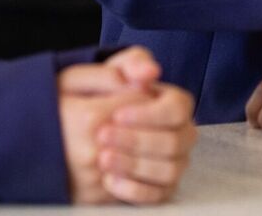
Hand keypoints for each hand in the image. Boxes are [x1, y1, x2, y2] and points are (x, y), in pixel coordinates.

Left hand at [58, 51, 198, 204]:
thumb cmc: (100, 95)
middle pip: (175, 141)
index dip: (150, 114)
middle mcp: (181, 134)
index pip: (178, 108)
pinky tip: (109, 180)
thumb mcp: (110, 72)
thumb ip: (131, 65)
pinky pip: (158, 196)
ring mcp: (174, 163)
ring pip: (168, 170)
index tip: (117, 115)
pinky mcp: (161, 189)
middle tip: (103, 137)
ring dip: (135, 165)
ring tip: (103, 160)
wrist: (79, 130)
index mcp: (174, 103)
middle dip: (137, 140)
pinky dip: (134, 190)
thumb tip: (151, 71)